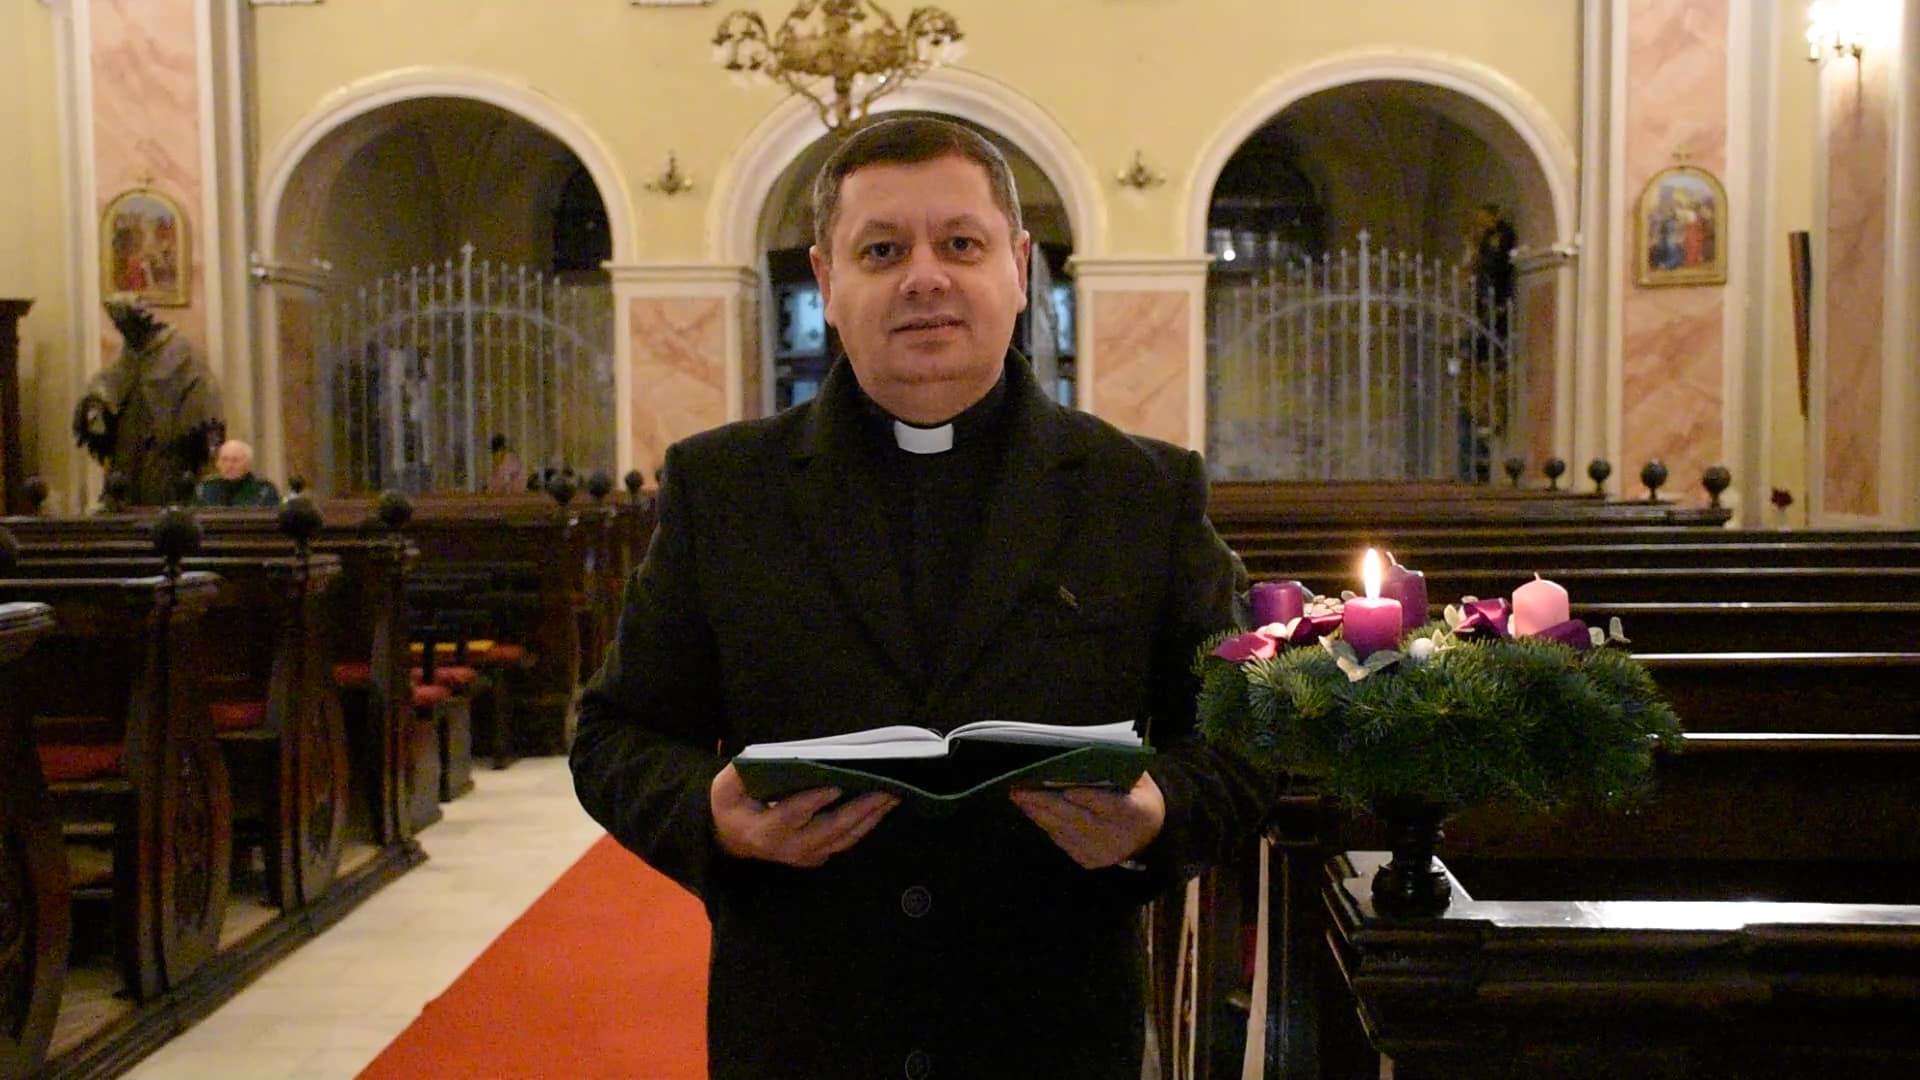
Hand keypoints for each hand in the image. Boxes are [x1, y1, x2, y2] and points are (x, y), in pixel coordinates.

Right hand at [709, 764, 898, 867]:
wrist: (733, 840)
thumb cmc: (733, 806)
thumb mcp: (726, 788)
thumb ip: (741, 773)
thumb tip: (766, 757)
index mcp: (765, 831)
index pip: (792, 815)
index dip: (814, 801)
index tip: (836, 785)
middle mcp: (789, 848)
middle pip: (829, 829)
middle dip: (860, 809)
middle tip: (885, 788)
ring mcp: (807, 855)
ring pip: (844, 838)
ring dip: (871, 816)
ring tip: (893, 794)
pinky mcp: (819, 855)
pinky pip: (847, 840)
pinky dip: (867, 823)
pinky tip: (883, 805)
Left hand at [1009, 771, 1164, 869]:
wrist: (1149, 838)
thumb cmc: (1140, 798)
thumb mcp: (1140, 780)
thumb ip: (1119, 769)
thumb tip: (1086, 756)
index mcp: (1136, 813)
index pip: (1109, 806)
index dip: (1087, 798)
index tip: (1065, 788)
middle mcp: (1117, 837)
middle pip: (1077, 819)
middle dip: (1047, 803)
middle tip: (1021, 789)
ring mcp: (1100, 852)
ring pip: (1064, 830)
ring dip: (1039, 813)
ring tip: (1019, 796)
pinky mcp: (1087, 860)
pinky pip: (1061, 840)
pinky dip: (1045, 823)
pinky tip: (1032, 810)